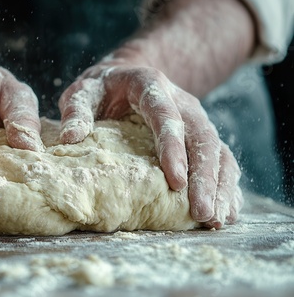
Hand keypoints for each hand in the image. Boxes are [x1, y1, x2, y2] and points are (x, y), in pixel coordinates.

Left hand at [59, 58, 243, 227]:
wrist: (124, 77)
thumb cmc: (101, 89)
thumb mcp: (83, 92)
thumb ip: (76, 111)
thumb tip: (70, 138)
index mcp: (150, 85)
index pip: (166, 116)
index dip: (173, 148)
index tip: (176, 182)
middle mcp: (181, 101)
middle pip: (201, 137)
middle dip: (204, 177)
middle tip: (202, 214)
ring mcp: (194, 118)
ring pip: (218, 150)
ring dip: (221, 186)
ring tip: (218, 219)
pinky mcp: (199, 135)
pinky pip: (221, 159)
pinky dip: (226, 185)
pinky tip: (227, 211)